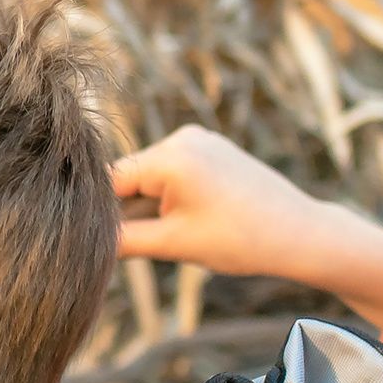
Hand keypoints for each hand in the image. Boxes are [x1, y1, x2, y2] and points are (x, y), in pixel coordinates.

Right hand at [110, 126, 382, 332]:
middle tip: (145, 245)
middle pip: (130, 178)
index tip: (93, 240)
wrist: (302, 234)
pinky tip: (193, 221)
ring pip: (151, 177)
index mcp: (171, 155)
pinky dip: (171, 197)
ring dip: (151, 207)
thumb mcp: (175, 244)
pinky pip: (174, 172)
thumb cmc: (242, 240)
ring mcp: (200, 139)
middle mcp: (183, 137)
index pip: (110, 181)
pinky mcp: (212, 148)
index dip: (99, 213)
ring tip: (179, 234)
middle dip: (130, 212)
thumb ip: (123, 240)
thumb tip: (80, 245)